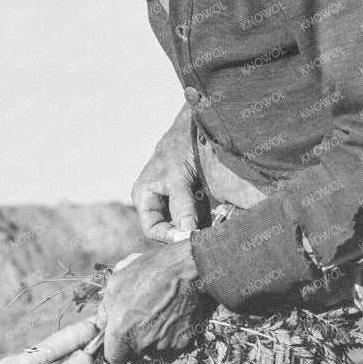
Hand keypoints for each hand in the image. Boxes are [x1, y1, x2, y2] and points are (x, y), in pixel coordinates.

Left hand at [98, 243, 212, 363]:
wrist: (185, 270)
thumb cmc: (147, 273)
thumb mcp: (116, 284)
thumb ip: (104, 310)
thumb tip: (99, 324)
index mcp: (121, 332)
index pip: (114, 360)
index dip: (116, 349)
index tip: (120, 339)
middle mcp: (142, 344)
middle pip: (134, 355)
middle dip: (135, 341)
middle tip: (141, 318)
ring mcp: (163, 345)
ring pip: (153, 351)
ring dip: (153, 339)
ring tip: (158, 314)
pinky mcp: (181, 342)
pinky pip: (171, 345)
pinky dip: (170, 335)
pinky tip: (171, 315)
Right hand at [132, 105, 201, 242]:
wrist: (197, 126)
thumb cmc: (179, 146)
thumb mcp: (177, 177)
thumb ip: (182, 205)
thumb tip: (186, 232)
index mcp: (144, 197)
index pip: (152, 229)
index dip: (169, 236)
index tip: (189, 237)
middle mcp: (157, 201)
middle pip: (169, 228)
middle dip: (186, 231)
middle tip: (205, 235)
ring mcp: (174, 200)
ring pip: (185, 223)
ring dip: (199, 226)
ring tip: (213, 226)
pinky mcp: (191, 197)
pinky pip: (198, 215)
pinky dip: (207, 218)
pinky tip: (218, 218)